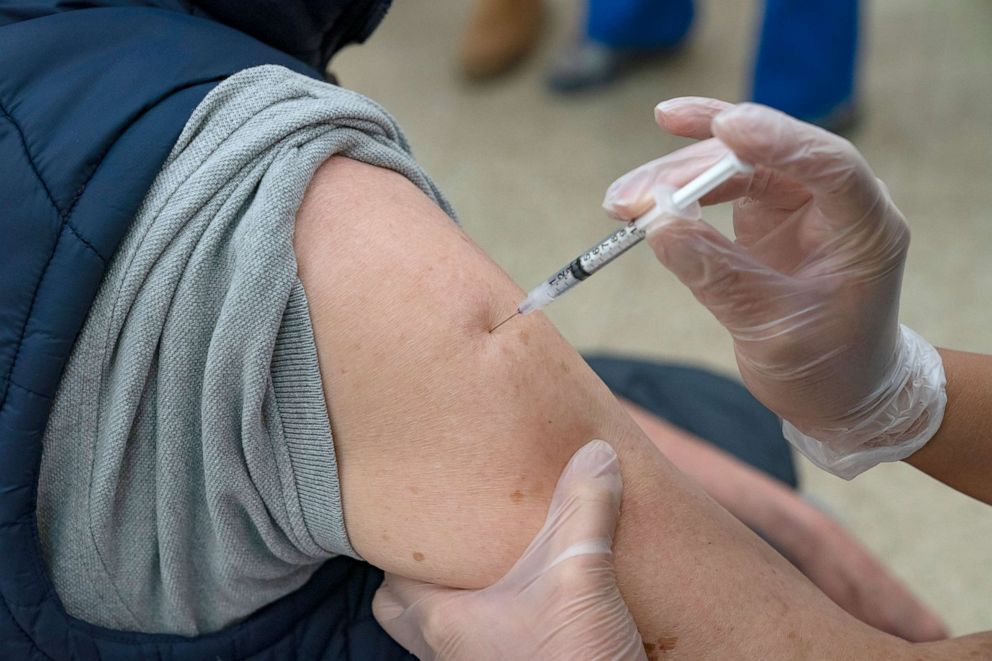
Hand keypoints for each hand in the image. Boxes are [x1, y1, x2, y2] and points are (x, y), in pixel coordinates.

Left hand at [372, 440, 645, 660]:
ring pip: (440, 628)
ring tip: (490, 562)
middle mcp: (445, 652)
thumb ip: (584, 508)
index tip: (428, 508)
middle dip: (422, 573)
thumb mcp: (581, 573)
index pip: (391, 575)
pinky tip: (528, 600)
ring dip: (458, 597)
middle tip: (454, 537)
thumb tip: (596, 451)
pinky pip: (479, 645)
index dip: (404, 539)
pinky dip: (491, 621)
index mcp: (441, 621)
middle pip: (401, 607)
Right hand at [604, 98, 944, 477]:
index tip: (723, 126)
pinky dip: (678, 193)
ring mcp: (798, 201)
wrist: (840, 392)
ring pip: (732, 165)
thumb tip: (659, 228)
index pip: (828, 164)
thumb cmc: (827, 368)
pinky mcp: (767, 211)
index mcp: (865, 228)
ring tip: (620, 204)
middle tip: (631, 195)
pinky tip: (641, 205)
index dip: (776, 140)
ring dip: (674, 177)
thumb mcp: (772, 332)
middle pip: (762, 157)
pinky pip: (718, 185)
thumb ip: (719, 279)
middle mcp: (834, 200)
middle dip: (692, 167)